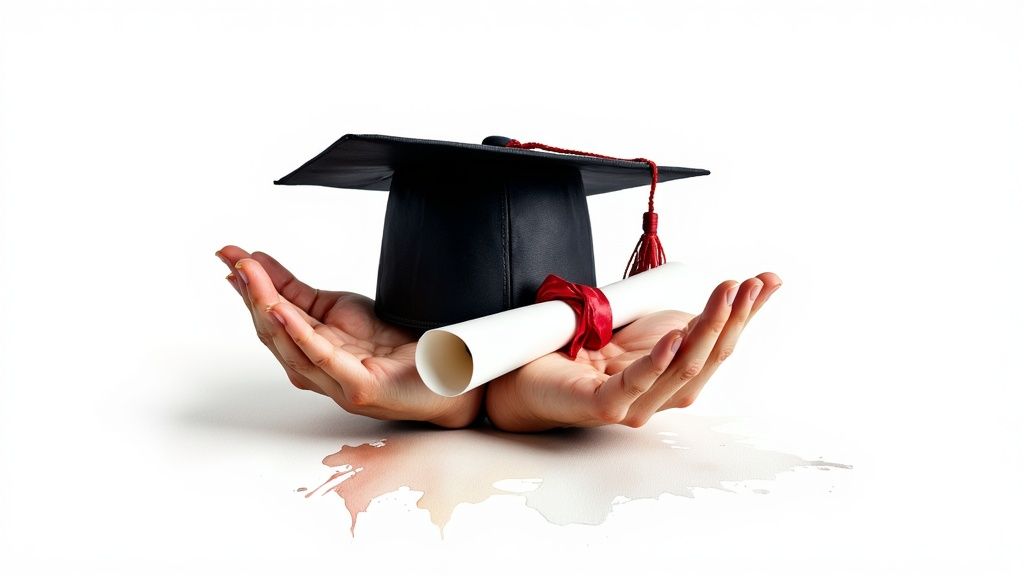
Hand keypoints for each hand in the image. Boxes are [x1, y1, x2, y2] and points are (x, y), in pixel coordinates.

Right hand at [215, 245, 482, 427]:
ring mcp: (338, 383)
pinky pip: (323, 358)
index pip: (272, 318)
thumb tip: (261, 266)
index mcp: (313, 352)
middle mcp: (319, 372)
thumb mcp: (344, 309)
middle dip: (251, 293)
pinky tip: (282, 311)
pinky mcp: (360, 389)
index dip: (249, 288)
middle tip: (236, 260)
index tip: (230, 257)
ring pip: (291, 345)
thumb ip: (301, 293)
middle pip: (274, 332)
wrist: (450, 372)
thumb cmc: (400, 347)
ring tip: (251, 277)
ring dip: (267, 306)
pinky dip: (298, 334)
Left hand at [484, 274, 781, 431]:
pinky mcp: (602, 405)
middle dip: (732, 318)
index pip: (719, 345)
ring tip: (724, 297)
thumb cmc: (585, 352)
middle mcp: (661, 396)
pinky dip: (658, 362)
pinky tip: (674, 338)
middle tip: (748, 285)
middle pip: (708, 358)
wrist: (525, 373)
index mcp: (674, 377)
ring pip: (681, 370)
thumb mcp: (644, 325)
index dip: (745, 314)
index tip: (767, 280)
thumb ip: (682, 317)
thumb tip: (728, 289)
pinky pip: (635, 385)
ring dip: (706, 331)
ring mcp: (633, 405)